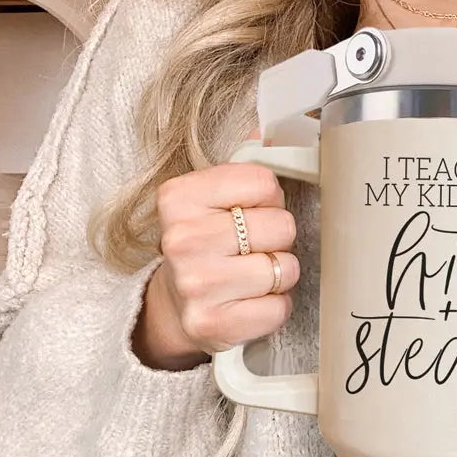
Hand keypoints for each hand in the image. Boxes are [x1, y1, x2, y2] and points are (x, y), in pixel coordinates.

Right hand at [131, 129, 300, 369]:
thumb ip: (240, 168)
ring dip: (279, 273)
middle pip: (281, 225)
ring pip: (284, 267)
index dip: (270, 199)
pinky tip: (250, 302)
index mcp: (179, 198)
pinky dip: (275, 306)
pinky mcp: (212, 325)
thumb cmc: (203, 246)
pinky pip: (279, 307)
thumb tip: (268, 131)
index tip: (250, 212)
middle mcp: (182, 240)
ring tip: (252, 275)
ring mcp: (196, 286)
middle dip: (278, 238)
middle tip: (252, 248)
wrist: (172, 307)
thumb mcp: (209, 200)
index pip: (264, 182)